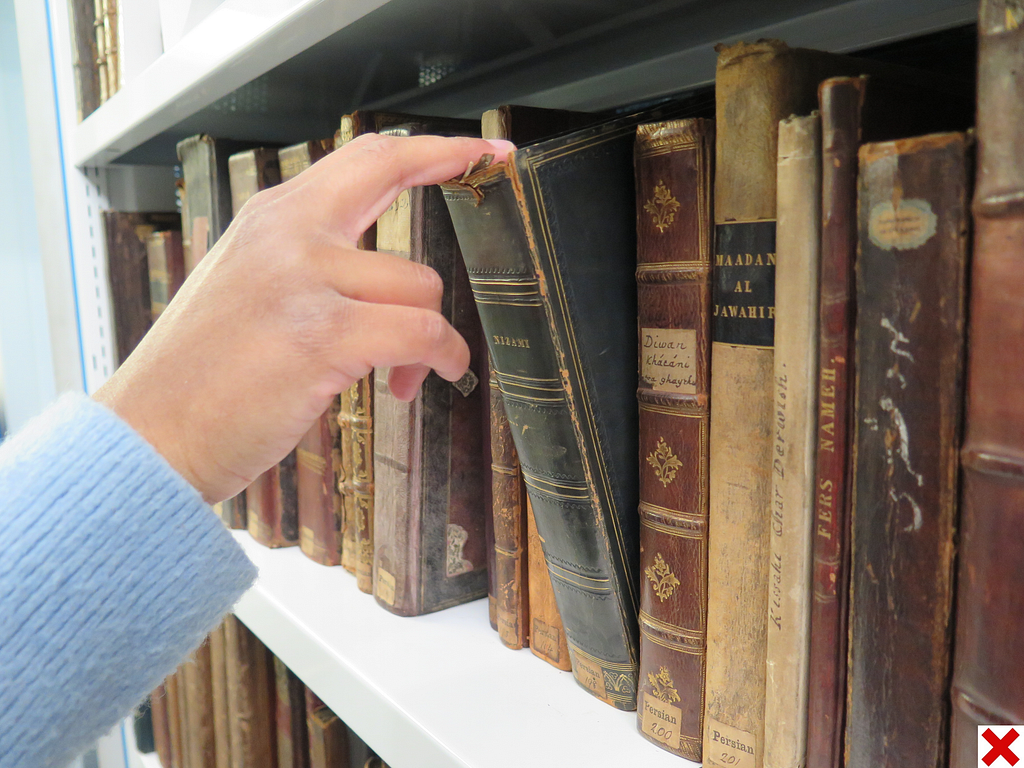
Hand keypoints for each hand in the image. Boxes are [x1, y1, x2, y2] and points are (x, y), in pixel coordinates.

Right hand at [94, 133, 514, 502]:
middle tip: (490, 168)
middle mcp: (287, 235)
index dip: (426, 148)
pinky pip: (421, 334)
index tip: (474, 148)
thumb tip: (375, 269)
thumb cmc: (200, 376)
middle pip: (390, 169)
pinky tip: (419, 383)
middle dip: (454, 162)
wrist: (149, 437)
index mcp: (270, 220)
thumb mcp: (246, 289)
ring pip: (420, 285)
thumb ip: (305, 263)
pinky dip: (440, 358)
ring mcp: (304, 280)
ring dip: (430, 335)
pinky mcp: (323, 338)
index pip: (359, 159)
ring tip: (402, 373)